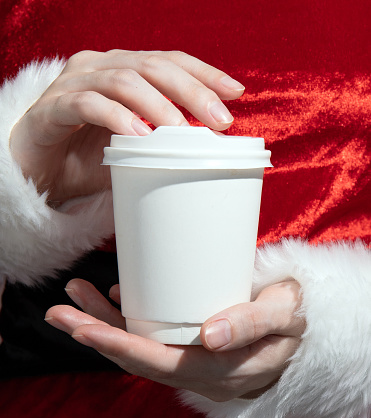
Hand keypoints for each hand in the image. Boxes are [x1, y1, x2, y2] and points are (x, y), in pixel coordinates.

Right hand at [10, 50, 244, 204]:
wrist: (36, 172)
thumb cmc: (86, 158)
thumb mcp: (131, 149)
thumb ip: (160, 143)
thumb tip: (205, 151)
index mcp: (121, 71)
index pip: (169, 61)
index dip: (204, 73)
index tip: (235, 93)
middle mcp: (98, 68)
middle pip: (152, 66)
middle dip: (191, 91)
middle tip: (219, 120)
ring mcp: (73, 84)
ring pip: (122, 80)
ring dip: (157, 105)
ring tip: (180, 131)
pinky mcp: (52, 108)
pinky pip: (86, 105)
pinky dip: (116, 117)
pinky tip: (137, 136)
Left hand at [45, 279, 304, 400]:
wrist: (297, 331)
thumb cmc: (291, 319)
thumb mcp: (284, 315)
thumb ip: (253, 323)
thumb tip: (210, 335)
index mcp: (222, 371)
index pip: (161, 364)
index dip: (119, 348)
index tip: (82, 328)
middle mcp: (199, 373)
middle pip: (138, 359)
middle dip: (95, 335)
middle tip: (59, 310)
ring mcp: (191, 363)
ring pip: (139, 349)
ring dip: (102, 326)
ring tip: (74, 298)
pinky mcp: (188, 349)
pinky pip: (151, 340)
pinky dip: (126, 322)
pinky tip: (112, 300)